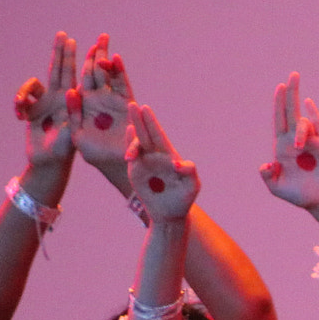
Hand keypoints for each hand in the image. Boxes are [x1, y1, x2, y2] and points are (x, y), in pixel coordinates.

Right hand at [15, 32, 76, 168]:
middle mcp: (62, 99)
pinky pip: (24, 96)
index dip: (86, 61)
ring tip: (21, 104)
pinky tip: (18, 114)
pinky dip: (19, 101)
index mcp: (75, 104)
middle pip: (61, 70)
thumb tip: (69, 92)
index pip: (81, 78)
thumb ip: (72, 115)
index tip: (93, 44)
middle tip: (62, 35)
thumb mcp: (73, 136)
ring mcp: (47, 103)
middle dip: (61, 53)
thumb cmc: (65, 154)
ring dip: (27, 87)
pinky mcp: (34, 109)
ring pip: (38, 82)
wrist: (48, 164)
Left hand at [70, 34, 135, 170]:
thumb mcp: (75, 136)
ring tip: (102, 40)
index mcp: (77, 103)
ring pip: (106, 74)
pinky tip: (115, 59)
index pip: (71, 76)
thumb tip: (71, 92)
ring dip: (104, 58)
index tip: (66, 41)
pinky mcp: (124, 105)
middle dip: (93, 53)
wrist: (116, 165)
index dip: (68, 58)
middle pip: (91, 71)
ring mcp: (109, 100)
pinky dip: (118, 71)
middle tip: (97, 36)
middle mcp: (94, 99)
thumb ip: (73, 114)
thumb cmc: (92, 154)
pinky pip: (121, 85)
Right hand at [125, 104, 198, 221]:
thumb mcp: (192, 186)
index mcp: (169, 155)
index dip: (152, 123)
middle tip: (133, 104)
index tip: (146, 109)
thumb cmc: (183, 199)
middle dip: (140, 119)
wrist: (169, 215)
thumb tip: (177, 163)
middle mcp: (155, 155)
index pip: (159, 136)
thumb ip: (190, 172)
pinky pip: (131, 156)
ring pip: (137, 144)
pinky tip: (126, 137)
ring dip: (133, 133)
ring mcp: (144, 163)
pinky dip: (128, 146)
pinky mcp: (135, 172)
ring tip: (130, 125)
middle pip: (146, 134)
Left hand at [259, 73, 318, 209]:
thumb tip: (266, 163)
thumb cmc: (300, 195)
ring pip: (304, 125)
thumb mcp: (277, 188)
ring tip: (300, 148)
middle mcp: (296, 140)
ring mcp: (312, 141)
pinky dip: (314, 114)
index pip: (279, 120)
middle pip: (292, 112)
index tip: (279, 87)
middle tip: (293, 74)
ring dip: (300, 132)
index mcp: (282, 147)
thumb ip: (268, 177)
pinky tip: (308, 103)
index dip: (278, 104)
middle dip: (291, 93)